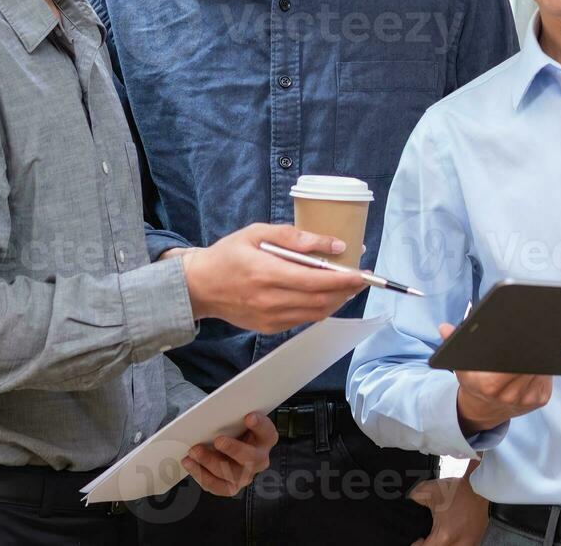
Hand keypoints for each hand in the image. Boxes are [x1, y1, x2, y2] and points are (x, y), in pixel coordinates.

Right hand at [178, 224, 367, 332]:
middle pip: (320, 301)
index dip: (343, 279)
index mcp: (266, 273)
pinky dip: (319, 308)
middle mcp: (269, 299)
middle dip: (346, 290)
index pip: (315, 280)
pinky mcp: (269, 327)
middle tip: (361, 278)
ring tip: (347, 286)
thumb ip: (295, 237)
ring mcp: (269, 317)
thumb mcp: (257, 232)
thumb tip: (332, 243)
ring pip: (315, 314)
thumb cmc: (228, 254)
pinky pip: (303, 320)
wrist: (200, 286)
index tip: (361, 272)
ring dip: (336, 301)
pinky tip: (325, 295)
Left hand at [181, 412, 276, 496]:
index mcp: (265, 439)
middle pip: (251, 457)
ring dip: (210, 462)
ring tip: (194, 451)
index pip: (267, 432)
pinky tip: (190, 463)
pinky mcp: (230, 487)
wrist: (226, 446)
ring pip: (230, 474)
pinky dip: (200, 474)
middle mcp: (259, 459)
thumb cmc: (233, 430)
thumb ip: (233, 416)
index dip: (260, 425)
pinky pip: (216, 485)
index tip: (249, 417)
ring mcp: (246, 476)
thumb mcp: (236, 420)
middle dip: (234, 449)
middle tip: (218, 440)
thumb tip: (217, 411)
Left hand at [409, 469, 488, 545]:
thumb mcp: (429, 490)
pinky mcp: (475, 541)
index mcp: (445, 535)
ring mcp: (468, 544)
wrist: (480, 487)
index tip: (416, 540)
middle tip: (425, 539)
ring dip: (441, 545)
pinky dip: (452, 544)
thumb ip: (413, 500)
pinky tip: (448, 537)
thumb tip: (406, 506)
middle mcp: (458, 543)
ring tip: (437, 537)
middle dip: (429, 545)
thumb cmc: (458, 490)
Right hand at [441, 323, 552, 435]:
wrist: (484, 411)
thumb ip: (453, 343)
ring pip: (540, 368)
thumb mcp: (461, 365)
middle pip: (529, 363)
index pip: (511, 361)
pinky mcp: (541, 399)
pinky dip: (545, 366)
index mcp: (491, 385)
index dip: (519, 347)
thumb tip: (444, 327)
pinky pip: (546, 377)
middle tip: (534, 329)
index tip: (521, 333)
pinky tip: (542, 356)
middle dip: (532, 348)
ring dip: (541, 355)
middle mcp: (511, 394)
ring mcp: (528, 398)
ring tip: (539, 338)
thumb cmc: (475, 382)